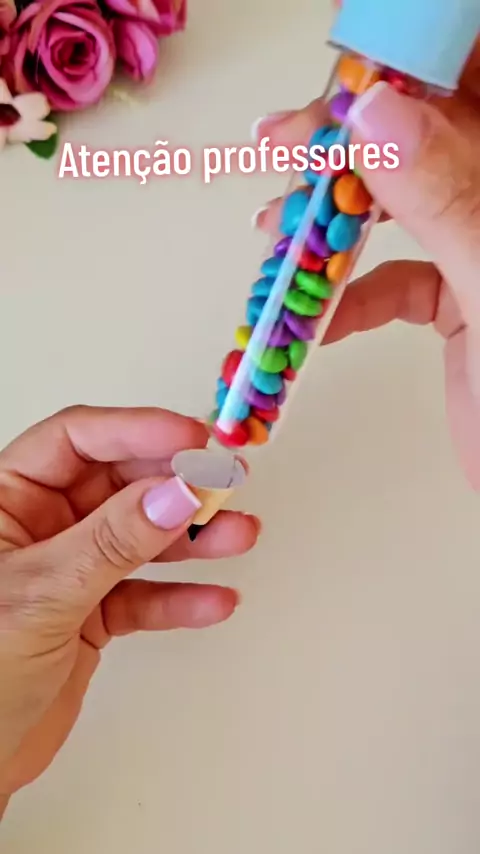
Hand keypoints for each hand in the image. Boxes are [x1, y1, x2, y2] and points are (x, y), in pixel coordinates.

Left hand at [0, 406, 258, 808]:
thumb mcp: (41, 594)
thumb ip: (112, 542)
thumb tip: (175, 492)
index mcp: (6, 500)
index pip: (76, 441)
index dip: (136, 431)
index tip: (191, 438)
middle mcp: (39, 525)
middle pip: (119, 483)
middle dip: (174, 484)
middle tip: (224, 484)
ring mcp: (70, 568)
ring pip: (140, 537)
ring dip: (191, 539)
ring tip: (237, 536)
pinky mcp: (91, 612)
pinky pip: (144, 594)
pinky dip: (179, 598)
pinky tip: (213, 601)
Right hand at [253, 41, 479, 487]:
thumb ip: (447, 202)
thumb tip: (376, 118)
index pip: (468, 82)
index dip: (408, 56)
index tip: (344, 56)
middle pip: (421, 134)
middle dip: (348, 135)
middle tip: (288, 137)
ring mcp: (476, 251)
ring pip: (396, 205)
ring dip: (331, 215)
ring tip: (276, 225)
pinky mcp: (456, 300)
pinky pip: (392, 278)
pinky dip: (346, 294)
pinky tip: (316, 318)